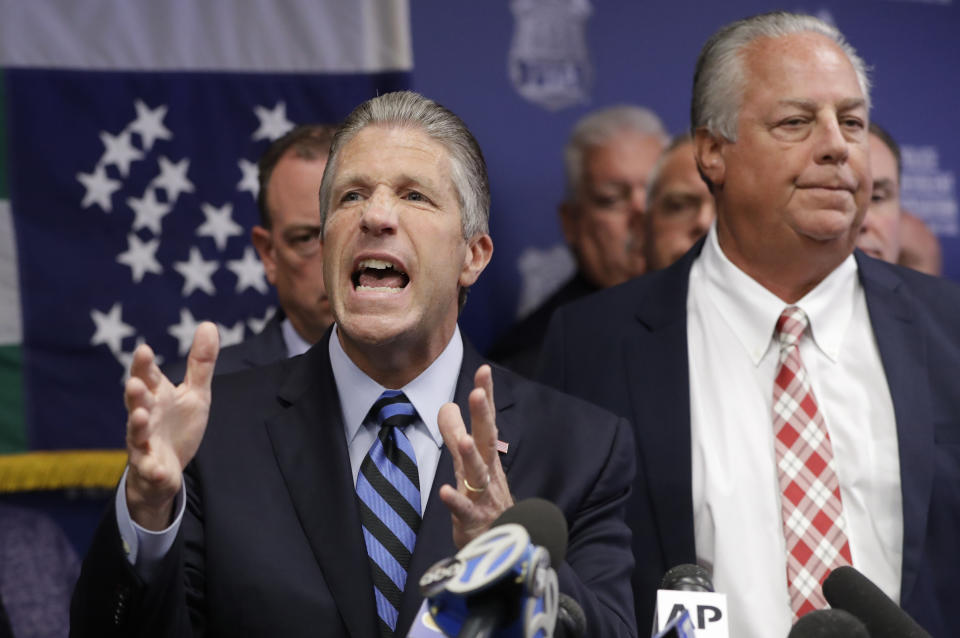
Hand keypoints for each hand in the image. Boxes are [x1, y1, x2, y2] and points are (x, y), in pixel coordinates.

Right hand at [124, 322, 218, 529]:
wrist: (166, 469)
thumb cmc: (177, 426)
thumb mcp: (195, 393)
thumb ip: (200, 363)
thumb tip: (208, 324)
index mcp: (156, 397)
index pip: (147, 377)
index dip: (144, 365)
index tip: (144, 350)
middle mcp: (145, 417)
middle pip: (136, 403)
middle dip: (135, 394)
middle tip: (134, 383)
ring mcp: (144, 443)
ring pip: (136, 434)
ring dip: (136, 425)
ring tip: (138, 416)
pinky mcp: (150, 467)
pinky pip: (150, 469)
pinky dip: (153, 469)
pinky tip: (159, 469)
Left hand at [438, 364, 513, 547]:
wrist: (503, 547)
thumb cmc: (485, 501)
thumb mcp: (468, 464)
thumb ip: (454, 434)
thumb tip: (446, 405)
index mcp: (487, 457)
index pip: (486, 422)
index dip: (485, 397)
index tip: (483, 371)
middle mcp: (488, 473)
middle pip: (486, 441)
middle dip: (483, 417)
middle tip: (477, 393)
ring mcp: (483, 496)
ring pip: (478, 474)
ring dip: (471, 456)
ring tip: (463, 440)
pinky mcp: (474, 521)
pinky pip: (465, 510)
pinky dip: (456, 501)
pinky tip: (445, 491)